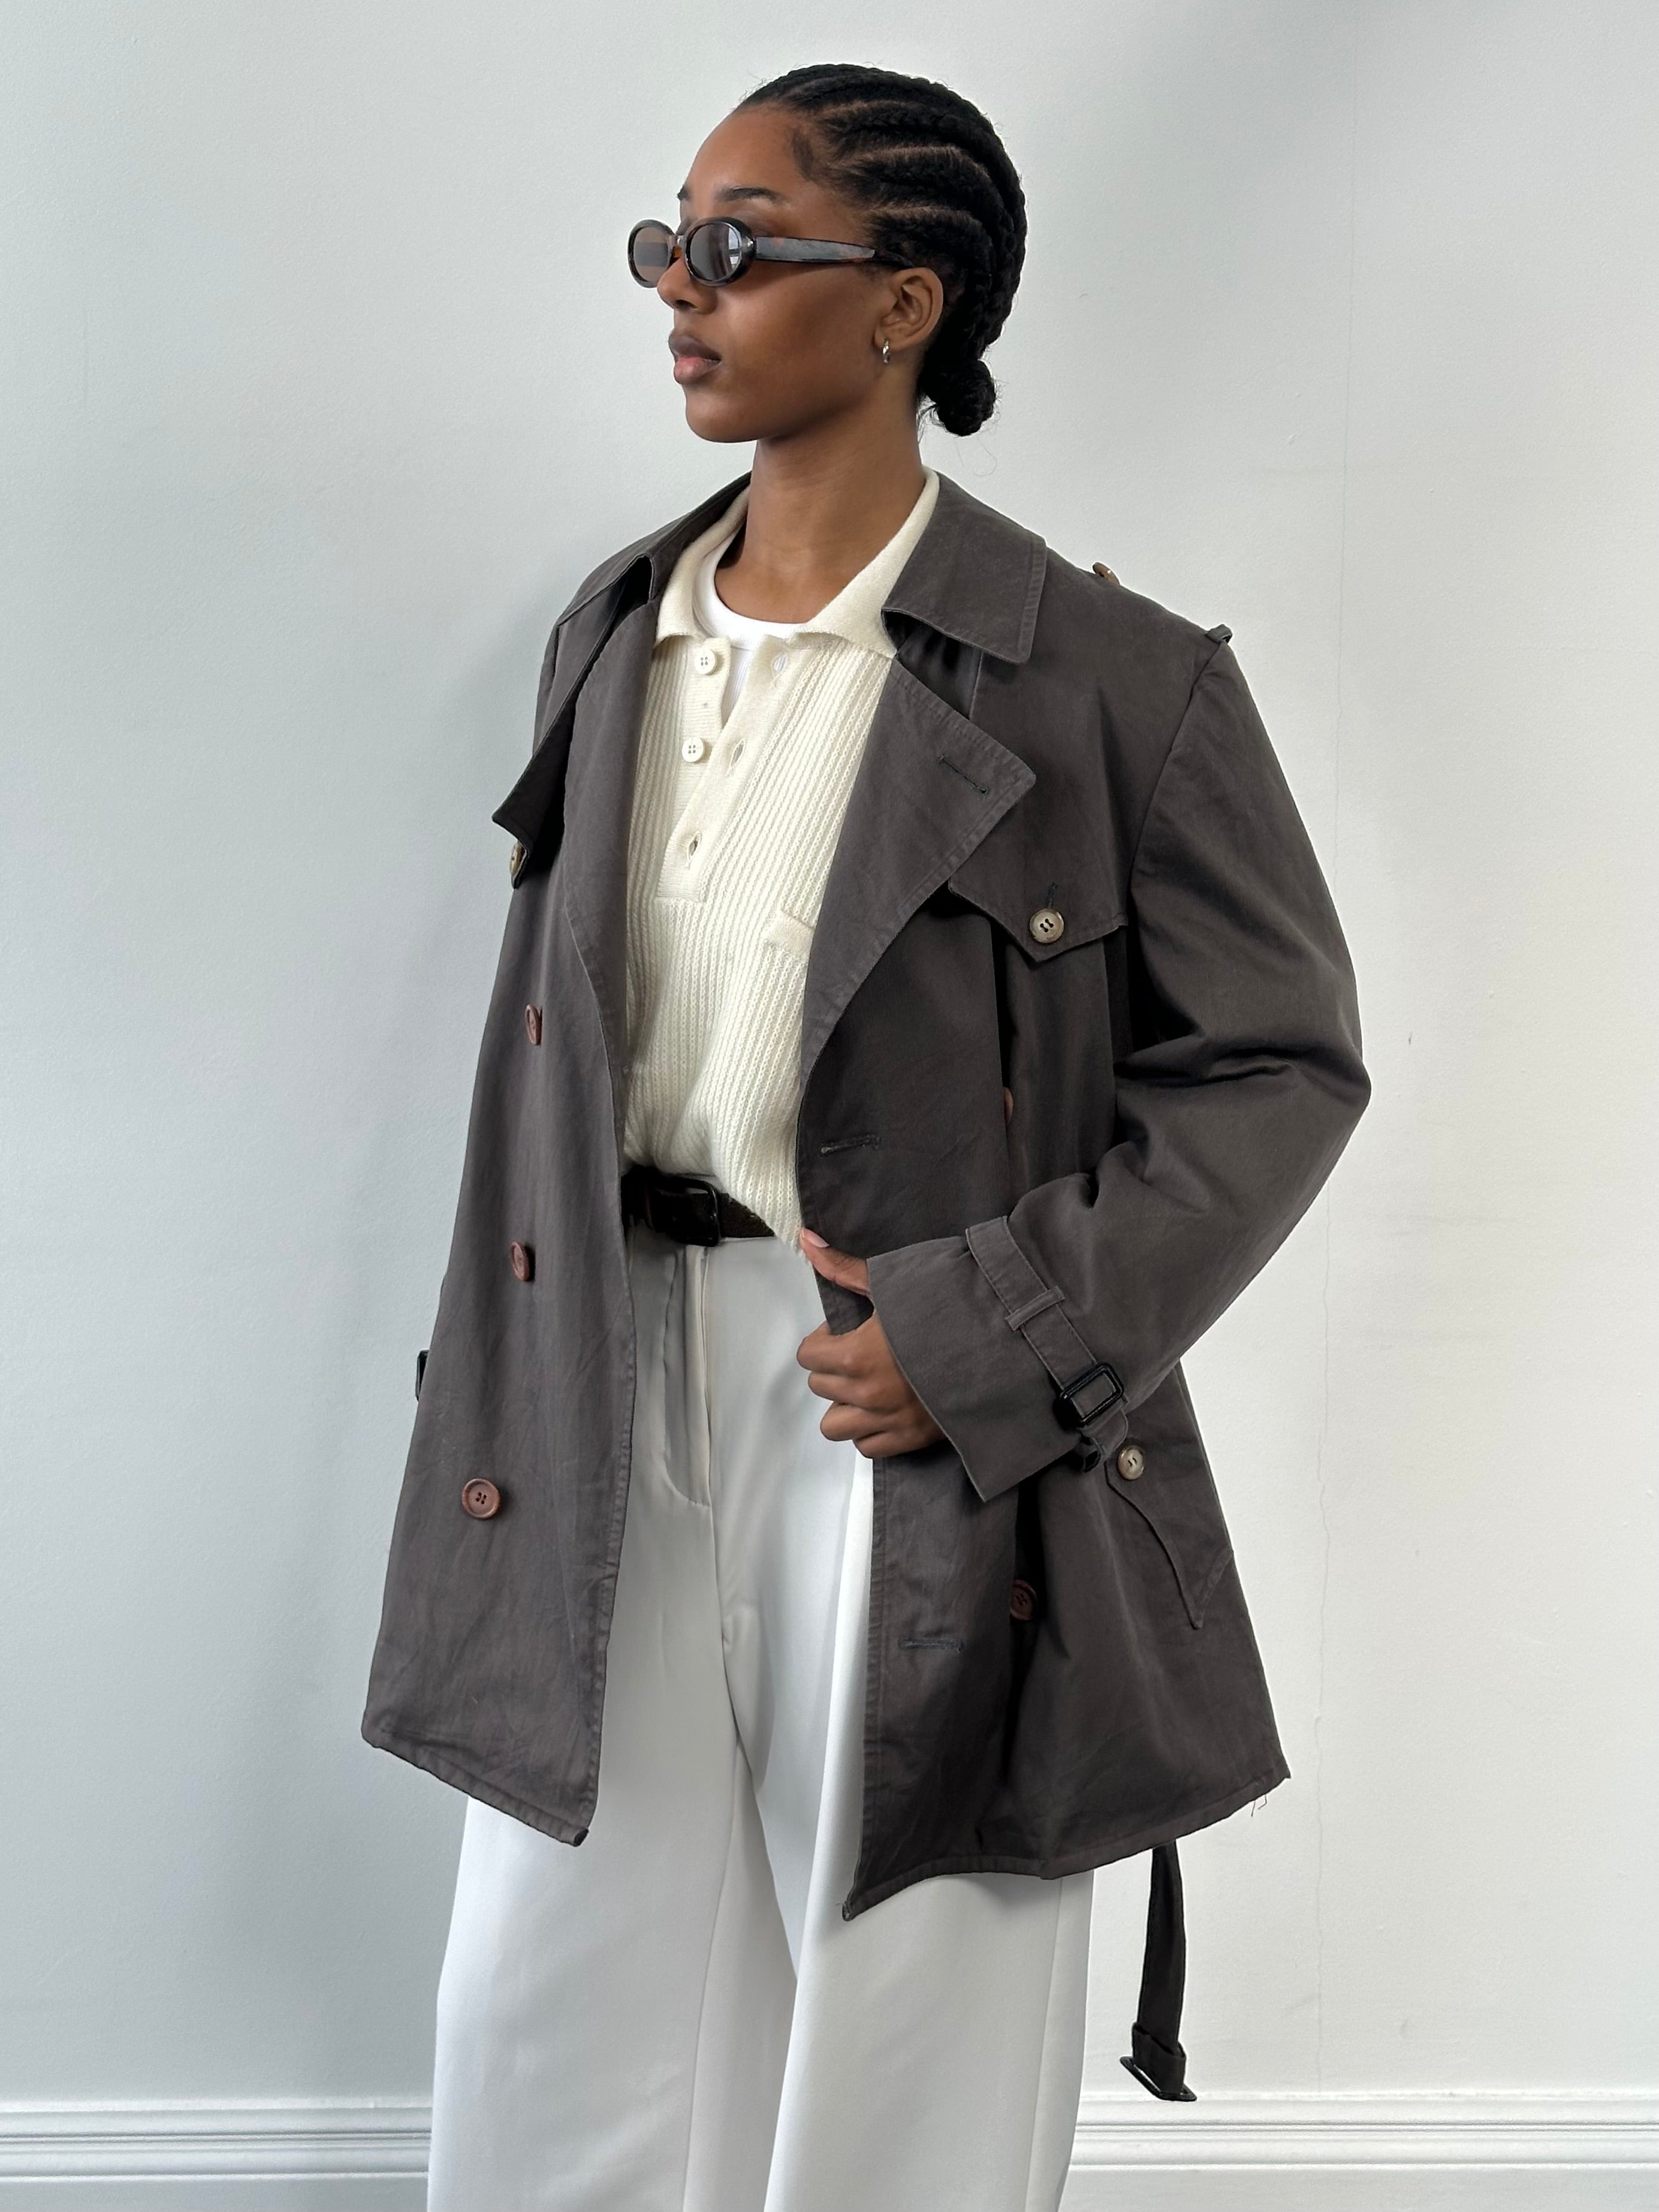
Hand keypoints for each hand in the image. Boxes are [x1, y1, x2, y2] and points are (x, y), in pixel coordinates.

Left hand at [796, 1230, 945, 1457]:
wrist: (1003, 1338)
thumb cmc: (947, 1308)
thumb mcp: (893, 1284)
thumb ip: (844, 1269)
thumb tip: (806, 1240)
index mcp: (857, 1354)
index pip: (808, 1356)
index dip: (824, 1339)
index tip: (846, 1332)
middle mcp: (868, 1393)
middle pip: (820, 1387)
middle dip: (834, 1368)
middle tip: (861, 1354)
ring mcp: (889, 1420)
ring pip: (836, 1425)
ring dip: (846, 1405)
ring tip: (869, 1385)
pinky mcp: (911, 1439)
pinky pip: (867, 1446)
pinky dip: (870, 1430)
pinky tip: (887, 1407)